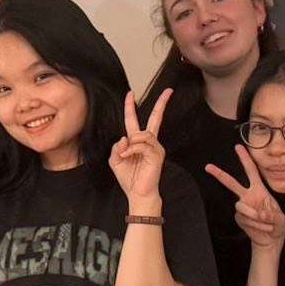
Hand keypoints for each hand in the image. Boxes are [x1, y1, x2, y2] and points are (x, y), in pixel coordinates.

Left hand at [109, 91, 170, 208]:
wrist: (138, 194)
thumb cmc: (129, 178)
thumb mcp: (115, 160)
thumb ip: (116, 147)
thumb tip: (124, 138)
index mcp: (138, 142)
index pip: (135, 120)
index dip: (131, 106)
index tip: (131, 93)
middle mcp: (149, 142)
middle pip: (156, 118)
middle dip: (162, 103)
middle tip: (169, 91)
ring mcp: (155, 148)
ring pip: (142, 134)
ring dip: (130, 142)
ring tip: (126, 154)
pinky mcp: (157, 155)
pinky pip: (141, 145)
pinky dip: (131, 150)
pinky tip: (128, 156)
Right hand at [204, 145, 284, 250]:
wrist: (270, 239)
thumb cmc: (277, 225)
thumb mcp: (280, 219)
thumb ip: (271, 215)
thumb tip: (260, 213)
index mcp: (259, 190)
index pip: (251, 171)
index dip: (245, 159)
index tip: (238, 146)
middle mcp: (248, 196)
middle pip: (231, 183)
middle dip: (220, 174)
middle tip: (208, 166)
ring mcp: (242, 207)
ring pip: (241, 206)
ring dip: (254, 216)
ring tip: (266, 224)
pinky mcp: (238, 218)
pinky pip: (243, 218)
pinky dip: (254, 224)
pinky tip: (261, 228)